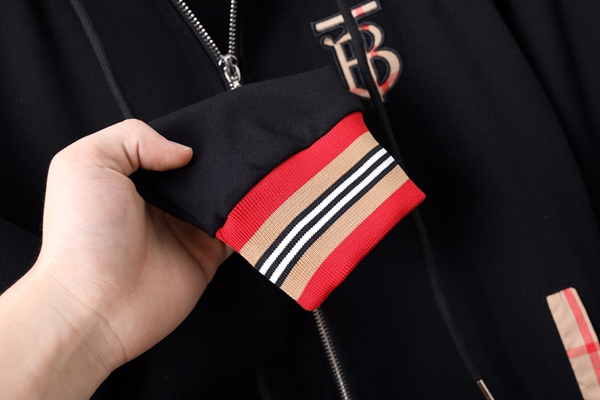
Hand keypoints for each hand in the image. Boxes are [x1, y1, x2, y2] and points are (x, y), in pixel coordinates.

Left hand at [0, 119, 231, 398]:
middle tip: (247, 145)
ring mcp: (187, 230)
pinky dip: (251, 220)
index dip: (194, 136)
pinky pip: (238, 232)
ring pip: (226, 199)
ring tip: (259, 171)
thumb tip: (184, 151)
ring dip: (241, 188)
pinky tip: (260, 205)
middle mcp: (163, 202)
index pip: (172, 147)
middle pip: (204, 172)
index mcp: (134, 177)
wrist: (94, 306)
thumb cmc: (82, 235)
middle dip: (224, 159)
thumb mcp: (87, 163)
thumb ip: (133, 137)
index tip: (220, 126)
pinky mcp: (208, 256)